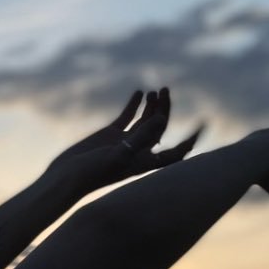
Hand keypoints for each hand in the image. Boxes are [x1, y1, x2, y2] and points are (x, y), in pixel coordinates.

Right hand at [45, 87, 203, 193]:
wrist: (66, 177)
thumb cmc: (92, 173)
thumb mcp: (119, 155)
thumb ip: (140, 137)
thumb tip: (161, 119)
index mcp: (145, 161)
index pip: (176, 152)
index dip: (191, 140)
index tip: (203, 123)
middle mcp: (138, 151)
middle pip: (160, 128)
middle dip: (165, 110)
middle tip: (165, 91)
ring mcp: (124, 142)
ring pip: (145, 121)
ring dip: (152, 106)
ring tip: (154, 91)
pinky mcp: (110, 135)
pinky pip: (127, 117)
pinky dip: (134, 105)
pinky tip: (139, 92)